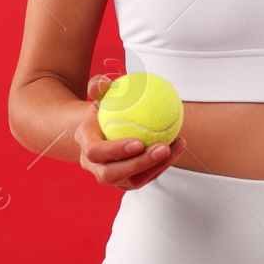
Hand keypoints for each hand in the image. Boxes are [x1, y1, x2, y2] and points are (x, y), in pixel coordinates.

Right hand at [75, 74, 186, 190]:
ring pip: (133, 181)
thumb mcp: (100, 93)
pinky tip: (178, 146)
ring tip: (176, 147)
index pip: (95, 152)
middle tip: (162, 148)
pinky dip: (163, 164)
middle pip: (112, 174)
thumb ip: (100, 85)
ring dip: (157, 166)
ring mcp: (111, 177)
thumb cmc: (104, 106)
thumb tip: (105, 81)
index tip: (138, 142)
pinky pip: (146, 177)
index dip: (115, 150)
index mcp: (85, 144)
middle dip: (139, 164)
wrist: (104, 127)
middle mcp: (95, 166)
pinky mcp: (127, 181)